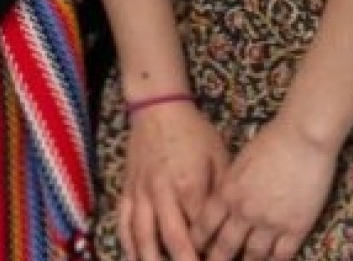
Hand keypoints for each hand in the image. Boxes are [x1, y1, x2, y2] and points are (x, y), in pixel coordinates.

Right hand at [114, 100, 228, 260]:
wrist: (157, 107)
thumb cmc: (194, 133)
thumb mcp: (219, 159)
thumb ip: (221, 195)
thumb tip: (229, 227)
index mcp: (189, 186)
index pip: (201, 231)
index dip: (210, 254)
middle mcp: (162, 194)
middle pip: (171, 241)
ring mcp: (140, 193)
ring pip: (142, 236)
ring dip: (151, 260)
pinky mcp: (127, 190)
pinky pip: (123, 222)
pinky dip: (127, 244)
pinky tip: (133, 258)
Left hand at [202, 118, 338, 260]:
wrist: (304, 137)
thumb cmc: (271, 142)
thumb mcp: (239, 163)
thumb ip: (229, 187)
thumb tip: (222, 203)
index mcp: (227, 193)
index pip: (204, 227)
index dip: (197, 243)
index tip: (194, 251)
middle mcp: (244, 212)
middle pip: (225, 247)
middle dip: (216, 260)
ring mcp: (271, 222)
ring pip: (253, 256)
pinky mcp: (296, 227)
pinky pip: (282, 255)